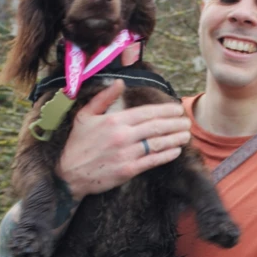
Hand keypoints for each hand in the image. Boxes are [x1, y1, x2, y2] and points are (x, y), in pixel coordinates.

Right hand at [56, 80, 190, 199]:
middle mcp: (123, 135)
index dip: (166, 110)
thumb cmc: (77, 144)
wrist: (69, 174)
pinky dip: (167, 155)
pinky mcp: (128, 170)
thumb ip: (103, 98)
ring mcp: (127, 153)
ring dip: (175, 138)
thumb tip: (120, 83)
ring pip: (158, 143)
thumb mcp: (85, 116)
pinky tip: (176, 151)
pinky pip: (153, 160)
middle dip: (175, 123)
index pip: (147, 112)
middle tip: (187, 122)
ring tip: (186, 135)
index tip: (177, 109)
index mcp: (114, 120)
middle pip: (157, 127)